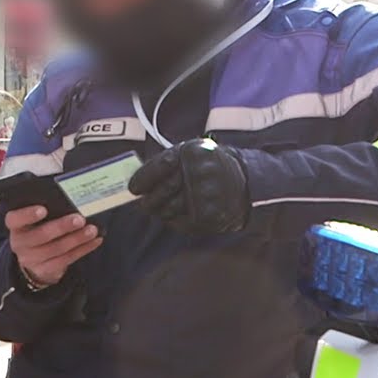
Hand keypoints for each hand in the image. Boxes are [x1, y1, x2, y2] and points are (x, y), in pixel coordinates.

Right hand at [6, 207, 101, 287]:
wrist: (32, 258)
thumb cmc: (36, 229)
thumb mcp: (33, 220)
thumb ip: (44, 210)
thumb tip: (67, 201)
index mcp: (15, 226)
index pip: (15, 219)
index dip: (27, 215)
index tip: (43, 209)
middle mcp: (20, 243)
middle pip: (40, 236)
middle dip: (61, 227)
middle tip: (79, 219)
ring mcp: (31, 259)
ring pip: (56, 249)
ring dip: (76, 239)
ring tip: (92, 230)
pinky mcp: (46, 269)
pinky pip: (67, 259)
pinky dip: (83, 249)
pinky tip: (94, 240)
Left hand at [128, 138, 249, 234]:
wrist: (243, 181)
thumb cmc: (206, 166)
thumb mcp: (187, 153)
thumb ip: (162, 164)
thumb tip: (134, 185)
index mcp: (193, 153)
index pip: (157, 169)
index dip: (141, 180)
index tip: (134, 188)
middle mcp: (201, 173)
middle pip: (159, 193)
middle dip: (149, 200)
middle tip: (146, 203)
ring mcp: (207, 195)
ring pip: (167, 210)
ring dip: (161, 212)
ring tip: (166, 207)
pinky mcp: (212, 216)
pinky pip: (181, 224)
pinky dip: (175, 221)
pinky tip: (178, 215)